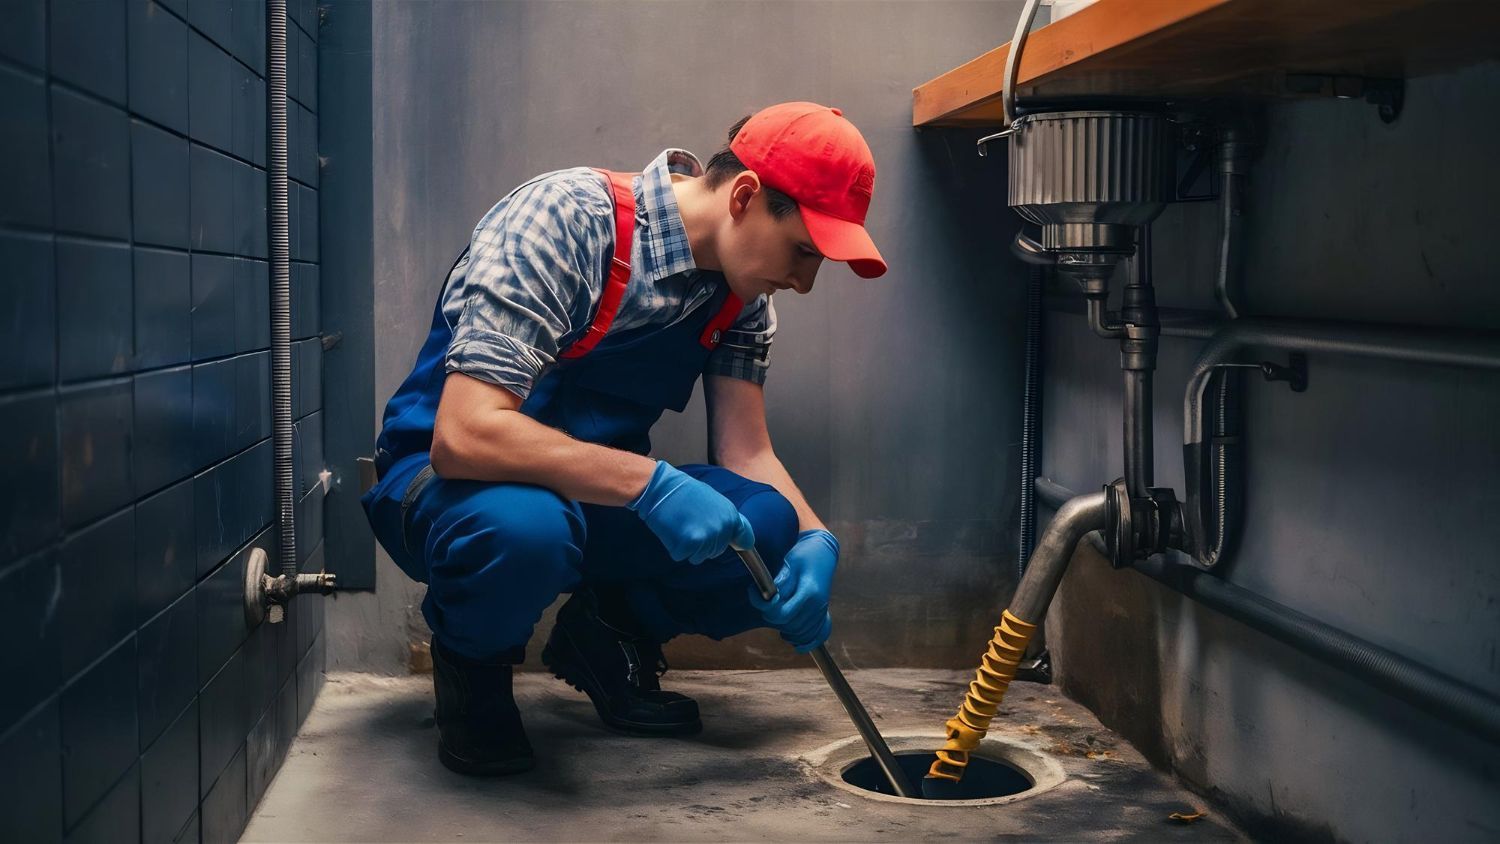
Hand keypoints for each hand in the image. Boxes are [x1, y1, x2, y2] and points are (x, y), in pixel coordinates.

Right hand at [628, 461, 754, 563]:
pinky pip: (681, 556)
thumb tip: (745, 541)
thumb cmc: (685, 493)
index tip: (723, 540)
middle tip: (689, 523)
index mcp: (731, 516)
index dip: (728, 541)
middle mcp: (722, 529)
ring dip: (688, 547)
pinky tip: (672, 531)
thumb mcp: (714, 501)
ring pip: (698, 557)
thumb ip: (726, 519)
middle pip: (715, 551)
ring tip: (681, 526)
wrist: (662, 488)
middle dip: (702, 543)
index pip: (743, 540)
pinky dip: (674, 547)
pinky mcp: (688, 545)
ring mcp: (706, 538)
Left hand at [749, 529, 837, 652]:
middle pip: (788, 625)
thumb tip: (769, 597)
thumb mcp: (790, 562)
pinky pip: (815, 636)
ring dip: (783, 627)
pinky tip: (796, 643)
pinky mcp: (822, 613)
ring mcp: (821, 611)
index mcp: (809, 591)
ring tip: (775, 612)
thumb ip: (780, 582)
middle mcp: (817, 605)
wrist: (824, 551)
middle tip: (764, 600)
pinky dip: (805, 641)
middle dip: (772, 615)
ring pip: (798, 632)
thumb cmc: (805, 554)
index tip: (760, 594)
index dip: (767, 608)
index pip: (783, 614)